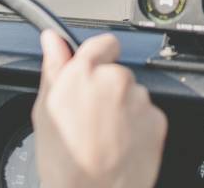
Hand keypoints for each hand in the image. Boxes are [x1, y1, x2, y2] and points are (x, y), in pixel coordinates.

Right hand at [32, 31, 166, 187]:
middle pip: (117, 73)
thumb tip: (52, 40)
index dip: (98, 57)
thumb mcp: (45, 111)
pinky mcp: (157, 119)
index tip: (95, 71)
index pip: (103, 43)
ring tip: (106, 136)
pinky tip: (121, 144)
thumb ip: (54, 68)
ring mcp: (139, 99)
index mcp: (85, 73)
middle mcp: (115, 80)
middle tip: (93, 117)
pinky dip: (138, 126)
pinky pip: (147, 115)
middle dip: (108, 89)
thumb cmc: (65, 163)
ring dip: (124, 109)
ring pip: (133, 95)